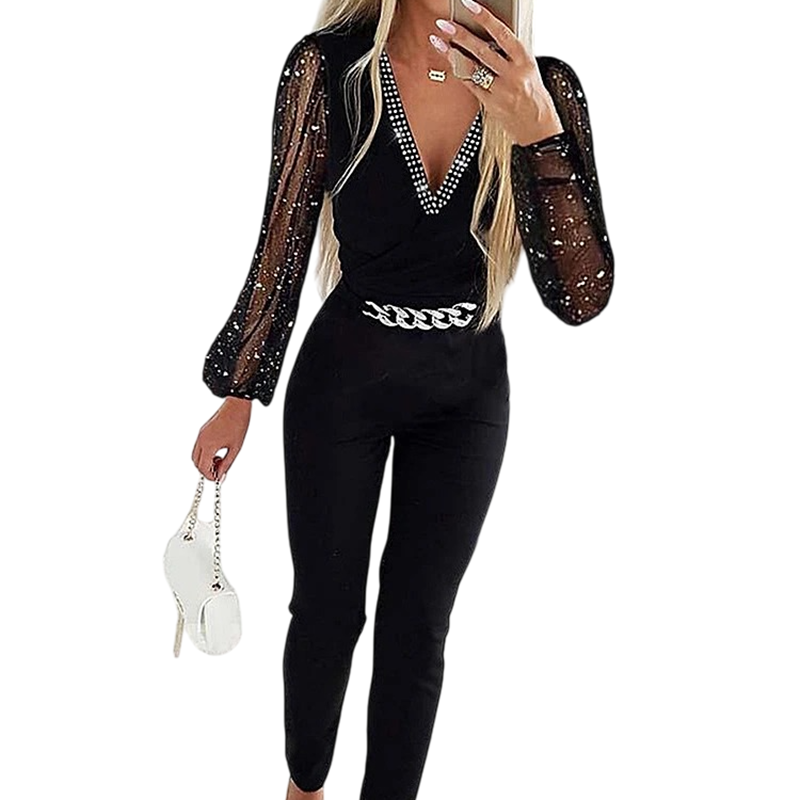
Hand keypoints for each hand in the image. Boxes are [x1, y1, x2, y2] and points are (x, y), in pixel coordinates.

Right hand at [192, 397, 251, 480]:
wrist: (237, 406)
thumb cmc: (238, 425)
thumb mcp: (235, 449)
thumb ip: (226, 464)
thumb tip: (220, 476)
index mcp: (208, 445)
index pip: (203, 468)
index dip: (210, 476)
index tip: (218, 478)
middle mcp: (201, 440)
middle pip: (196, 463)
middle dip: (206, 470)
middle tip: (219, 471)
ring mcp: (200, 435)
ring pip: (195, 455)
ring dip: (204, 462)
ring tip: (220, 460)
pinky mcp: (202, 431)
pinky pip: (198, 447)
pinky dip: (205, 454)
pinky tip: (217, 453)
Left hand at [431, 0, 563, 145]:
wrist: (538, 127)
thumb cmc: (534, 96)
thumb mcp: (529, 69)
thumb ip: (510, 54)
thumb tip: (488, 35)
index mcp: (525, 60)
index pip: (502, 33)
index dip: (485, 17)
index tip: (469, 5)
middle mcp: (513, 74)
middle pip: (482, 50)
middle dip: (461, 35)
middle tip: (444, 24)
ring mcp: (500, 90)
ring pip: (473, 67)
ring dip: (452, 53)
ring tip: (438, 41)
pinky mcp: (490, 103)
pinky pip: (470, 85)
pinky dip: (459, 72)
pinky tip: (449, 61)